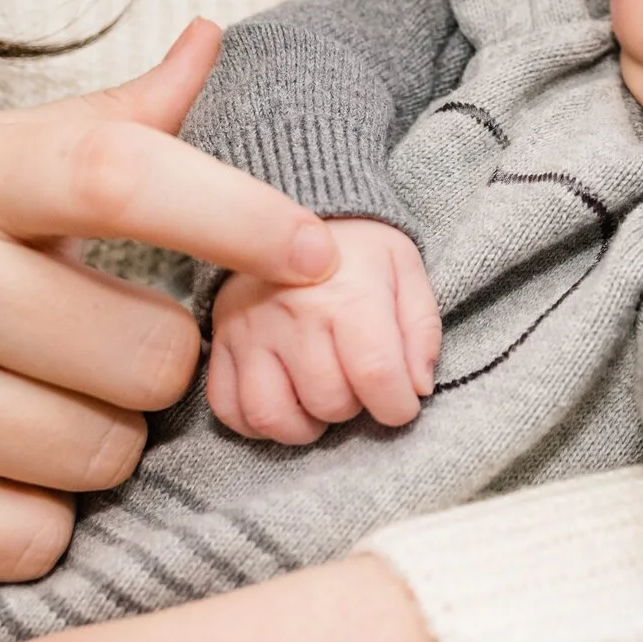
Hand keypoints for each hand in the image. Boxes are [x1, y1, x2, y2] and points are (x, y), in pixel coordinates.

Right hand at [0, 21, 336, 580]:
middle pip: (149, 354)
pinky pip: (33, 540)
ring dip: (103, 440)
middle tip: (96, 340)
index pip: (123, 177)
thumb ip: (93, 125)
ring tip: (35, 398)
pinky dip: (38, 516)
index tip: (318, 249)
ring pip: (106, 454)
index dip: (241, 215)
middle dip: (155, 357)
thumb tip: (213, 47)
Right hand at [210, 219, 441, 443]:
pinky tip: (283, 405)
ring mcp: (250, 331)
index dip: (397, 407)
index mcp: (348, 295)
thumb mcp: (405, 269)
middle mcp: (294, 315)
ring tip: (322, 405)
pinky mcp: (221, 343)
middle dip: (355, 408)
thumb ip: (421, 329)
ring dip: (305, 427)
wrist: (288, 215)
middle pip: (328, 401)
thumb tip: (418, 388)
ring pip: (272, 415)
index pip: (375, 374)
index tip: (402, 406)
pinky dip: (255, 424)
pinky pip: (226, 408)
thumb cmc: (358, 249)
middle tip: (359, 387)